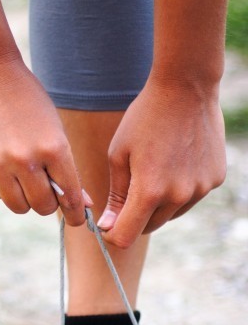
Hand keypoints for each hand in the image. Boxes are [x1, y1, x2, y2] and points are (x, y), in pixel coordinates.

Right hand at [0, 57, 91, 225]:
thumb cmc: (28, 100)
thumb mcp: (54, 130)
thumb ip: (66, 167)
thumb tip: (82, 203)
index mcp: (54, 148)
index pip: (70, 196)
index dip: (77, 213)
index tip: (79, 218)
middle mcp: (26, 160)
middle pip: (43, 207)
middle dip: (50, 204)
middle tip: (50, 194)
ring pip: (19, 206)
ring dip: (27, 201)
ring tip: (28, 183)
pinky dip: (6, 189)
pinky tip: (8, 169)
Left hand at [98, 74, 225, 247]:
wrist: (186, 88)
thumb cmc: (144, 119)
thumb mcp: (119, 155)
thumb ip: (115, 195)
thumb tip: (108, 227)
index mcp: (149, 191)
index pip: (126, 236)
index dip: (113, 234)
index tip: (109, 222)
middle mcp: (178, 196)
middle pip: (149, 227)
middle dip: (134, 217)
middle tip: (129, 189)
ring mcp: (200, 189)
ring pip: (171, 214)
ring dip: (158, 204)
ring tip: (154, 169)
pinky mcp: (215, 179)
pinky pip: (190, 197)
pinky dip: (179, 190)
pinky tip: (175, 162)